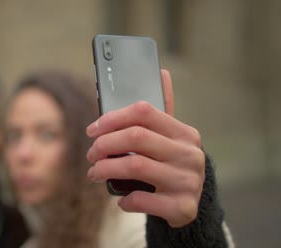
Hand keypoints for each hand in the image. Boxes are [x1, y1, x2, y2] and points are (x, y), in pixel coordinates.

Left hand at [86, 70, 204, 227]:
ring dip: (106, 170)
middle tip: (91, 154)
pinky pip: (143, 198)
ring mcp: (188, 181)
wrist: (189, 205)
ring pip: (135, 166)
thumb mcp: (167, 140)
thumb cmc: (168, 165)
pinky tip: (121, 198)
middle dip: (104, 144)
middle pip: (135, 137)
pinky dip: (125, 199)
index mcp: (184, 133)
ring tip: (94, 173)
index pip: (144, 112)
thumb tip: (162, 73)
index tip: (92, 130)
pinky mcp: (183, 207)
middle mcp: (189, 154)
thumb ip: (158, 113)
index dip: (112, 118)